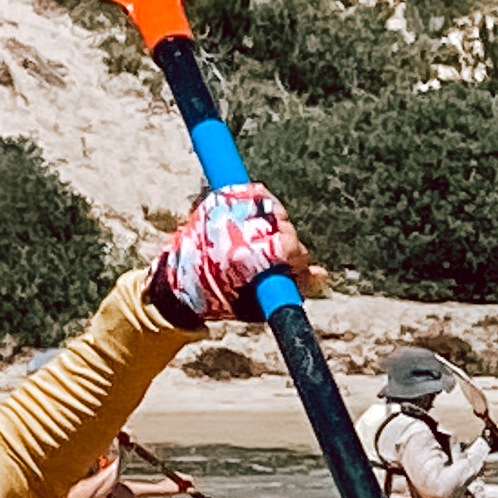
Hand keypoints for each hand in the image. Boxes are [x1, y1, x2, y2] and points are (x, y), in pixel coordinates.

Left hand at [149, 185, 305, 325]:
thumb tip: (321, 274)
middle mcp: (234, 231)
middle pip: (283, 226)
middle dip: (286, 241)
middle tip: (276, 256)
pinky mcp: (219, 199)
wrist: (176, 284)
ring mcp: (225, 212)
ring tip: (261, 239)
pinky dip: (261, 202)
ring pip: (271, 207)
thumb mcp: (256, 305)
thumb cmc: (219, 298)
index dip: (296, 256)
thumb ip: (290, 288)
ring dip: (273, 222)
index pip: (286, 245)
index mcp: (243, 258)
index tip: (293, 263)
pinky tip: (256, 219)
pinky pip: (254, 191)